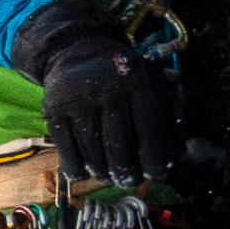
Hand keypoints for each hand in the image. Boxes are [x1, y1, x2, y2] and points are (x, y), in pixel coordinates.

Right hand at [28, 15, 154, 186]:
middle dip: (128, 172)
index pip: (150, 129)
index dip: (156, 158)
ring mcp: (77, 100)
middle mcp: (107, 88)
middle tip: (130, 180)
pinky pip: (66, 151)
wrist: (77, 47)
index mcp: (137, 80)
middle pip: (120, 147)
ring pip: (93, 153)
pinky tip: (85, 171)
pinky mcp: (53, 109)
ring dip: (103, 173)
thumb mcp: (150, 81)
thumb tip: (176, 158)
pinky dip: (77, 168)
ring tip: (109, 176)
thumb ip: (167, 115)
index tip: (157, 174)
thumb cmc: (123, 74)